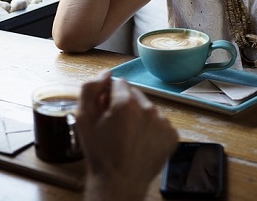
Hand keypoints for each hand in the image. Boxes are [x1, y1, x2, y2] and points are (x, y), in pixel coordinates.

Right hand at [77, 71, 177, 199]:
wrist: (119, 182)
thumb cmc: (100, 152)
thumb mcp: (83, 117)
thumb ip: (90, 88)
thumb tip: (106, 74)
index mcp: (126, 103)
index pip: (119, 83)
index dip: (109, 96)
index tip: (106, 110)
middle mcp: (148, 109)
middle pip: (135, 94)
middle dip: (125, 104)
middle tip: (116, 125)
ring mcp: (163, 122)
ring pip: (148, 108)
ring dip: (139, 116)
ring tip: (128, 136)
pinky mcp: (172, 135)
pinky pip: (160, 122)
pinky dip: (151, 128)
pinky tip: (141, 141)